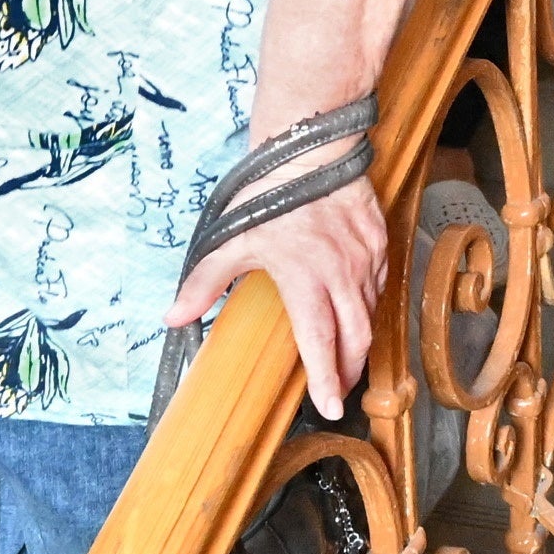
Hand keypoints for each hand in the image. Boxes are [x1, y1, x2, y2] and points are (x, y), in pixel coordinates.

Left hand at [171, 178, 389, 417]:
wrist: (311, 146)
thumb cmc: (270, 192)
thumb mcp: (231, 239)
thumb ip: (204, 283)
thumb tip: (173, 317)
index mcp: (306, 278)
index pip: (319, 341)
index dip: (325, 379)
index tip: (331, 407)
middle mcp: (342, 274)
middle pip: (356, 337)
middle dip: (349, 370)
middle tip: (338, 390)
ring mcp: (366, 259)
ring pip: (371, 313)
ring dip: (360, 341)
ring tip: (348, 359)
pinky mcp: (380, 243)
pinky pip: (380, 285)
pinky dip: (370, 305)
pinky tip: (358, 312)